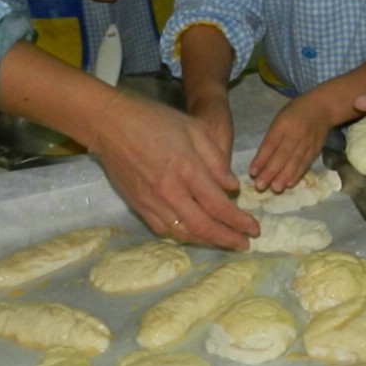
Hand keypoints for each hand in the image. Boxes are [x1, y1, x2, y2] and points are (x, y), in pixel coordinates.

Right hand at [90, 94, 252, 250]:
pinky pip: (163, 229)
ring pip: (184, 233)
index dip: (240, 221)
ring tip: (222, 241)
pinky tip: (193, 232)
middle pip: (204, 227)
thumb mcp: (195, 129)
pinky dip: (182, 235)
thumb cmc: (156, 120)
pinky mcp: (138, 205)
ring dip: (206, 241)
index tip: (255, 229)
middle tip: (244, 244)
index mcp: (188, 170)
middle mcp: (171, 192)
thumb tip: (233, 188)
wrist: (110, 124)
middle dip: (228, 239)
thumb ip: (217, 160)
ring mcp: (152, 202)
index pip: (220, 206)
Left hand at [249, 94, 331, 191]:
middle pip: (282, 155)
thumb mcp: (279, 120)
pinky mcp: (315, 150)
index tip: (252, 172)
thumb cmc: (294, 113)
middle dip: (270, 171)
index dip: (261, 159)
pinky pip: (305, 164)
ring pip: (294, 162)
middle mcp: (295, 134)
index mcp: (283, 124)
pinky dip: (297, 175)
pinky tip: (289, 184)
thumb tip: (261, 161)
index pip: (271, 144)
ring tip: (275, 188)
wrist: (322, 108)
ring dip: (283, 177)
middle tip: (260, 186)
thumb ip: (271, 138)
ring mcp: (307, 143)